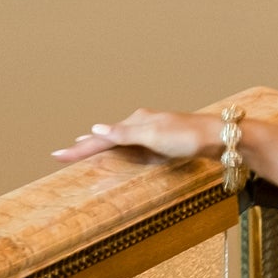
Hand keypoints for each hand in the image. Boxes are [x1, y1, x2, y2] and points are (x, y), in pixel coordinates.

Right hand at [53, 109, 213, 164]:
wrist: (221, 138)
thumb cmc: (188, 137)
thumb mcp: (152, 136)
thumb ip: (124, 134)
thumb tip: (95, 129)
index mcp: (136, 122)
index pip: (101, 138)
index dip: (79, 148)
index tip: (57, 155)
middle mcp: (142, 124)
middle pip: (108, 137)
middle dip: (86, 145)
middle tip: (64, 153)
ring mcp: (153, 132)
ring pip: (120, 140)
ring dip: (102, 144)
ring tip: (85, 147)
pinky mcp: (164, 141)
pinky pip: (134, 145)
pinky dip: (120, 148)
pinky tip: (121, 150)